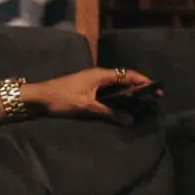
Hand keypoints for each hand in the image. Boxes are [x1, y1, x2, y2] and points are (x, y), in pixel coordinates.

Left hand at [19, 67, 159, 119]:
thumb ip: (109, 113)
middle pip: (123, 79)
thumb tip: (130, 120)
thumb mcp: (86, 107)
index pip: (128, 75)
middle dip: (138, 89)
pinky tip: (118, 107)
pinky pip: (105, 91)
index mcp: (100, 74)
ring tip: (138, 105)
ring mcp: (90, 81)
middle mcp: (97, 75)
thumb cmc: (60, 99)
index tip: (158, 91)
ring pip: (114, 85)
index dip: (144, 82)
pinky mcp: (84, 89)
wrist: (36, 98)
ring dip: (126, 94)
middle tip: (151, 100)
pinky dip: (115, 97)